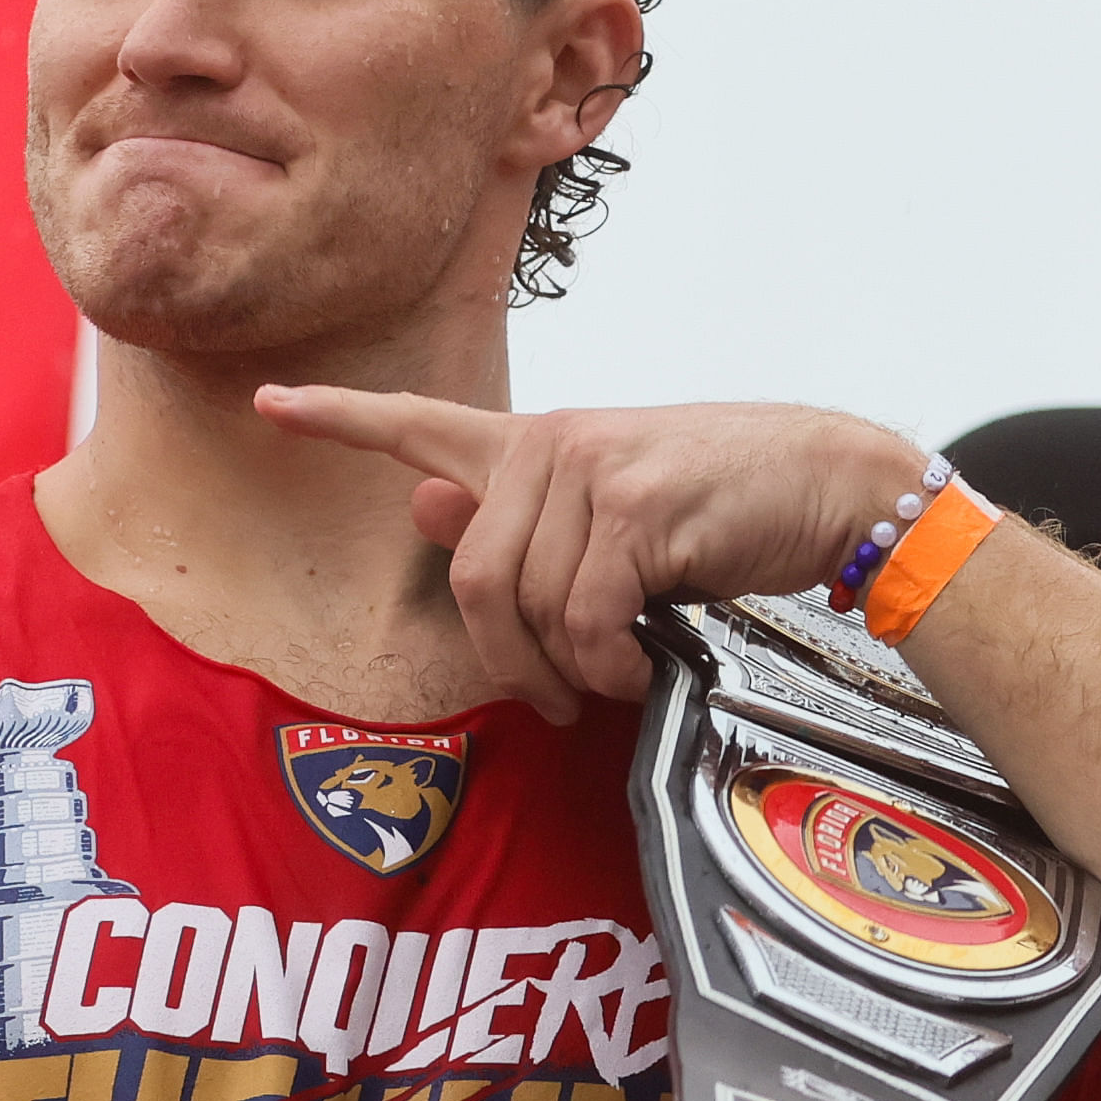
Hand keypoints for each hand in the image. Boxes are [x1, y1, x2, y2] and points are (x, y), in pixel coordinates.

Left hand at [258, 388, 928, 719]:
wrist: (831, 483)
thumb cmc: (719, 507)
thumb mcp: (610, 513)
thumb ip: (516, 518)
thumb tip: (424, 507)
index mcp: (534, 442)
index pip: (417, 422)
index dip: (337, 415)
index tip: (270, 402)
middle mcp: (549, 444)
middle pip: (471, 577)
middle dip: (506, 659)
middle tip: (554, 699)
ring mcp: (590, 469)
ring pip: (528, 604)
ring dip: (569, 669)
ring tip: (612, 678)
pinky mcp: (636, 508)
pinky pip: (585, 618)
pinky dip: (608, 666)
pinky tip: (638, 668)